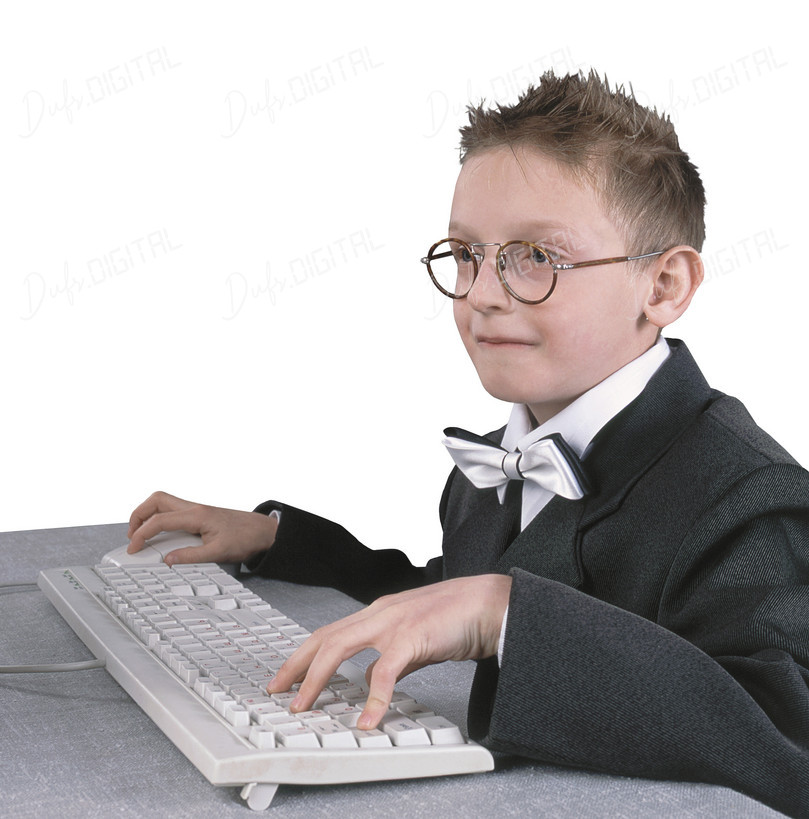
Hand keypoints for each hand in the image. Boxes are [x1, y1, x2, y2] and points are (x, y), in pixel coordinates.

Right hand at [127, 491, 277, 565]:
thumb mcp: (219, 552)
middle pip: (157, 500)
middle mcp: (195, 507)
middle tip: (132, 535)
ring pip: (164, 502)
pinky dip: (160, 517)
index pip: (160, 520)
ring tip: (141, 533)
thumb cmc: (245, 538)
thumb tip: (168, 560)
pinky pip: (173, 509)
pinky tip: (161, 533)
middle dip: (138, 515)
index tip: (133, 548)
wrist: (263, 531)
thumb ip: (192, 556)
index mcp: (197, 515)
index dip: (142, 534)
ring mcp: (197, 509)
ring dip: (148, 514)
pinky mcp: (200, 513)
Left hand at [267, 574, 511, 729]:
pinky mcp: (413, 637)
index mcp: (378, 613)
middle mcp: (378, 614)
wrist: (488, 605)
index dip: (303, 655)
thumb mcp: (414, 638)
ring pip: (340, 647)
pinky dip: (373, 698)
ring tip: (304, 705)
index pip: (329, 633)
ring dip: (316, 678)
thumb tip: (370, 679)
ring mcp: (393, 623)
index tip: (285, 677)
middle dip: (296, 665)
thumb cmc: (457, 619)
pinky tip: (367, 720)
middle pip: (324, 638)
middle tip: (277, 691)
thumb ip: (389, 656)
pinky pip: (385, 671)